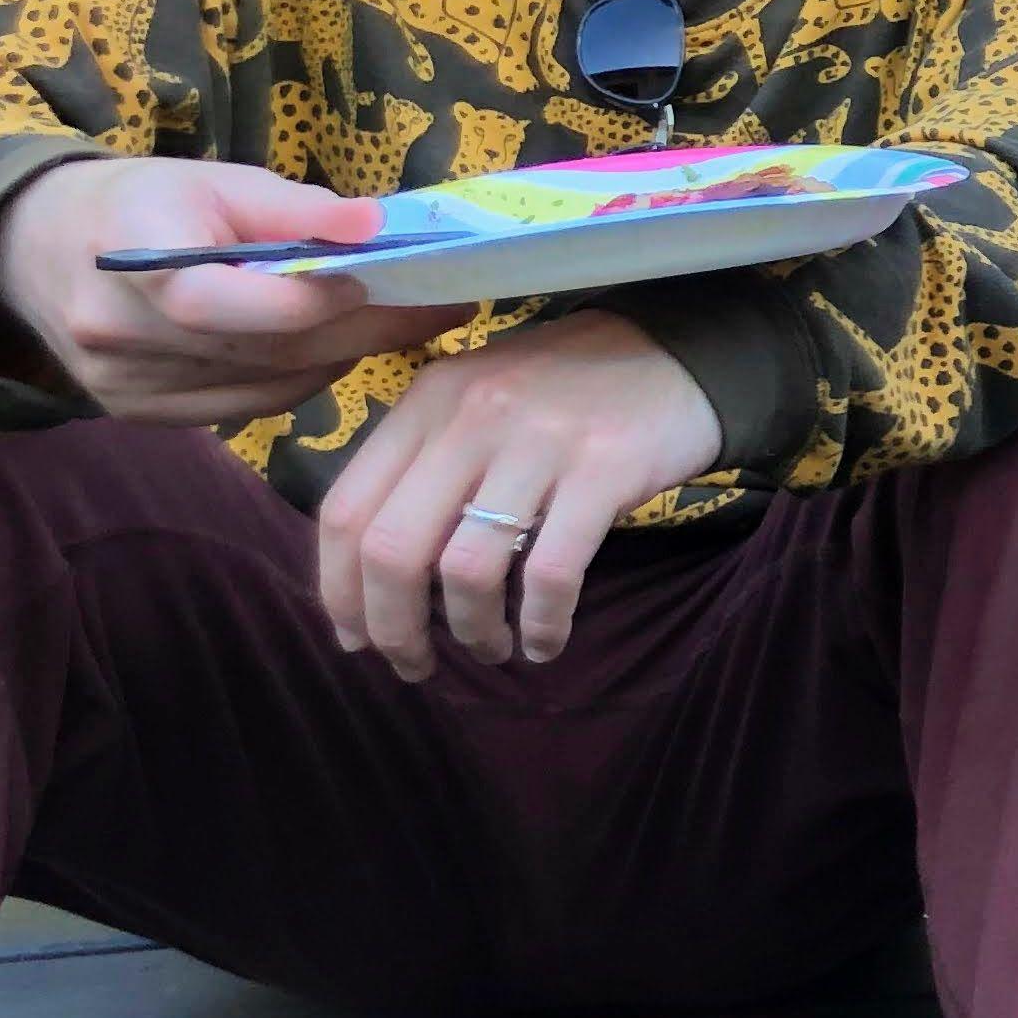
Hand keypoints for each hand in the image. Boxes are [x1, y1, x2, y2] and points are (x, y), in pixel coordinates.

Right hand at [0, 152, 470, 424]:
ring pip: (271, 385)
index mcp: (130, 258)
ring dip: (346, 354)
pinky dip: (303, 377)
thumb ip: (298, 210)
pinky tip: (335, 346)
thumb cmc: (144, 202)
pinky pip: (250, 405)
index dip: (323, 297)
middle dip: (369, 327)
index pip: (234, 301)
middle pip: (270, 349)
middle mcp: (120, 332)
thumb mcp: (216, 179)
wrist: (39, 250)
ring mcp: (127, 385)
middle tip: (446, 304)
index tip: (405, 277)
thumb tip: (378, 227)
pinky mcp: (141, 415)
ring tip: (404, 318)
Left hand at [315, 309, 722, 678]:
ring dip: (472, 630)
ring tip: (491, 648)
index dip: (339, 591)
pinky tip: (547, 641)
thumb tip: (372, 573)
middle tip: (414, 665)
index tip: (356, 639)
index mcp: (427, 402)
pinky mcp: (604, 470)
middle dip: (394, 627)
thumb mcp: (478, 400)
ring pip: (467, 569)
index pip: (345, 510)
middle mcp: (469, 417)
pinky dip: (543, 623)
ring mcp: (537, 442)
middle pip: (392, 549)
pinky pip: (552, 573)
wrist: (678, 352)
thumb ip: (425, 463)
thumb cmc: (568, 389)